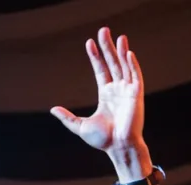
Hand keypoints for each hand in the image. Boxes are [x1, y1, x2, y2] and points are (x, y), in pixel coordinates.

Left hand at [51, 28, 144, 158]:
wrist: (119, 148)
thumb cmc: (103, 140)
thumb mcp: (80, 126)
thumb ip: (67, 118)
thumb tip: (52, 110)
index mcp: (106, 95)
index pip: (100, 70)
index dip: (95, 56)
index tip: (89, 43)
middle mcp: (117, 90)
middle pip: (112, 63)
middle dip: (108, 47)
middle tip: (103, 30)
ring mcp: (128, 91)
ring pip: (124, 66)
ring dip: (121, 51)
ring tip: (118, 37)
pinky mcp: (137, 95)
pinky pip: (136, 76)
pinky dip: (133, 65)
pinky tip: (128, 53)